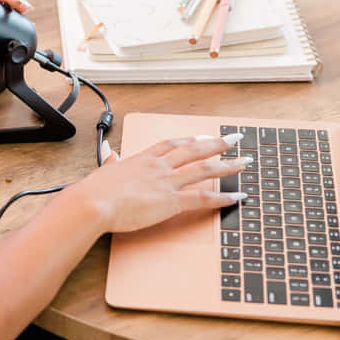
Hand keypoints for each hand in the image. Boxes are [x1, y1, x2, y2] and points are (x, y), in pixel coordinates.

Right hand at [74, 134, 249, 232]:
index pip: (172, 144)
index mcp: (143, 158)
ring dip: (228, 165)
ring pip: (205, 169)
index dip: (190, 140)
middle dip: (218, 144)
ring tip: (245, 161)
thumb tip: (110, 152)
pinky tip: (237, 196)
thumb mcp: (105, 169)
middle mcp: (159, 166)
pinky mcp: (171, 201)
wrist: (93, 203)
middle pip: (195, 150)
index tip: (203, 137)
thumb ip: (112, 160)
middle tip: (235, 138)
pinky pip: (203, 197)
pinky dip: (223, 197)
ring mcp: (167, 182)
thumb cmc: (95, 190)